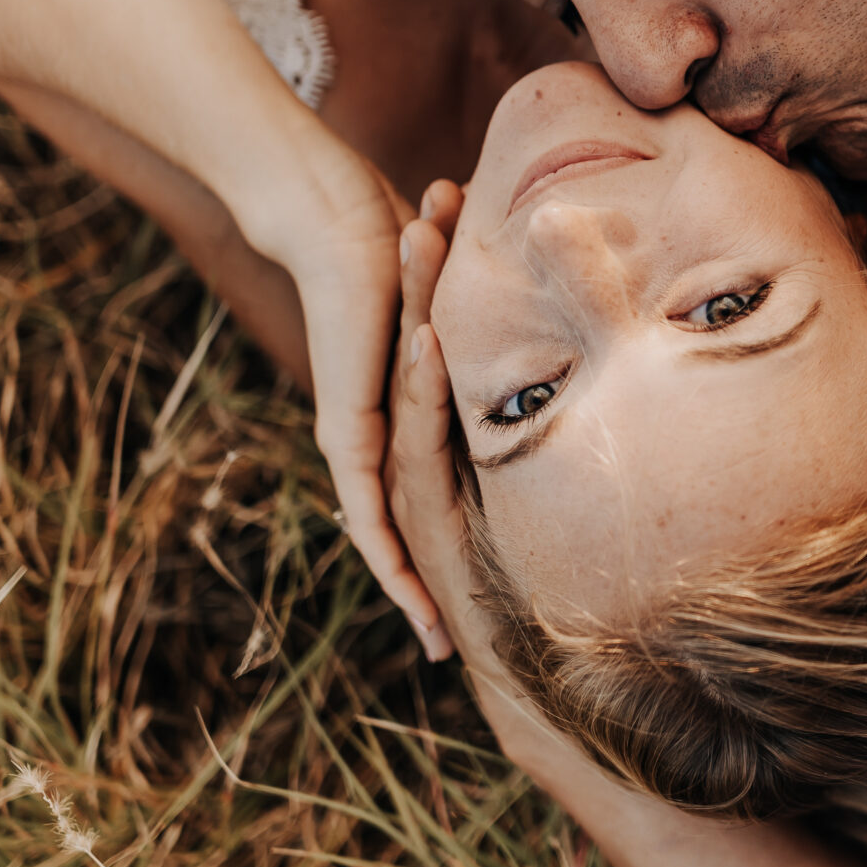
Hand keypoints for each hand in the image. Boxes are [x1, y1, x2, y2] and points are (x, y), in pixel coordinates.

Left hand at [260, 150, 454, 657]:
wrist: (328, 217)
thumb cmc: (389, 238)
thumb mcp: (450, 300)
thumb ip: (480, 322)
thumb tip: (539, 312)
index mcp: (390, 410)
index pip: (420, 488)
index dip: (439, 539)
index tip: (464, 588)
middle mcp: (367, 434)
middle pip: (398, 529)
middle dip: (425, 593)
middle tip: (451, 650)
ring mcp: (352, 439)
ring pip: (383, 535)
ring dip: (410, 593)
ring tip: (442, 648)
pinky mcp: (347, 433)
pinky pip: (367, 513)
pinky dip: (389, 561)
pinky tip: (414, 603)